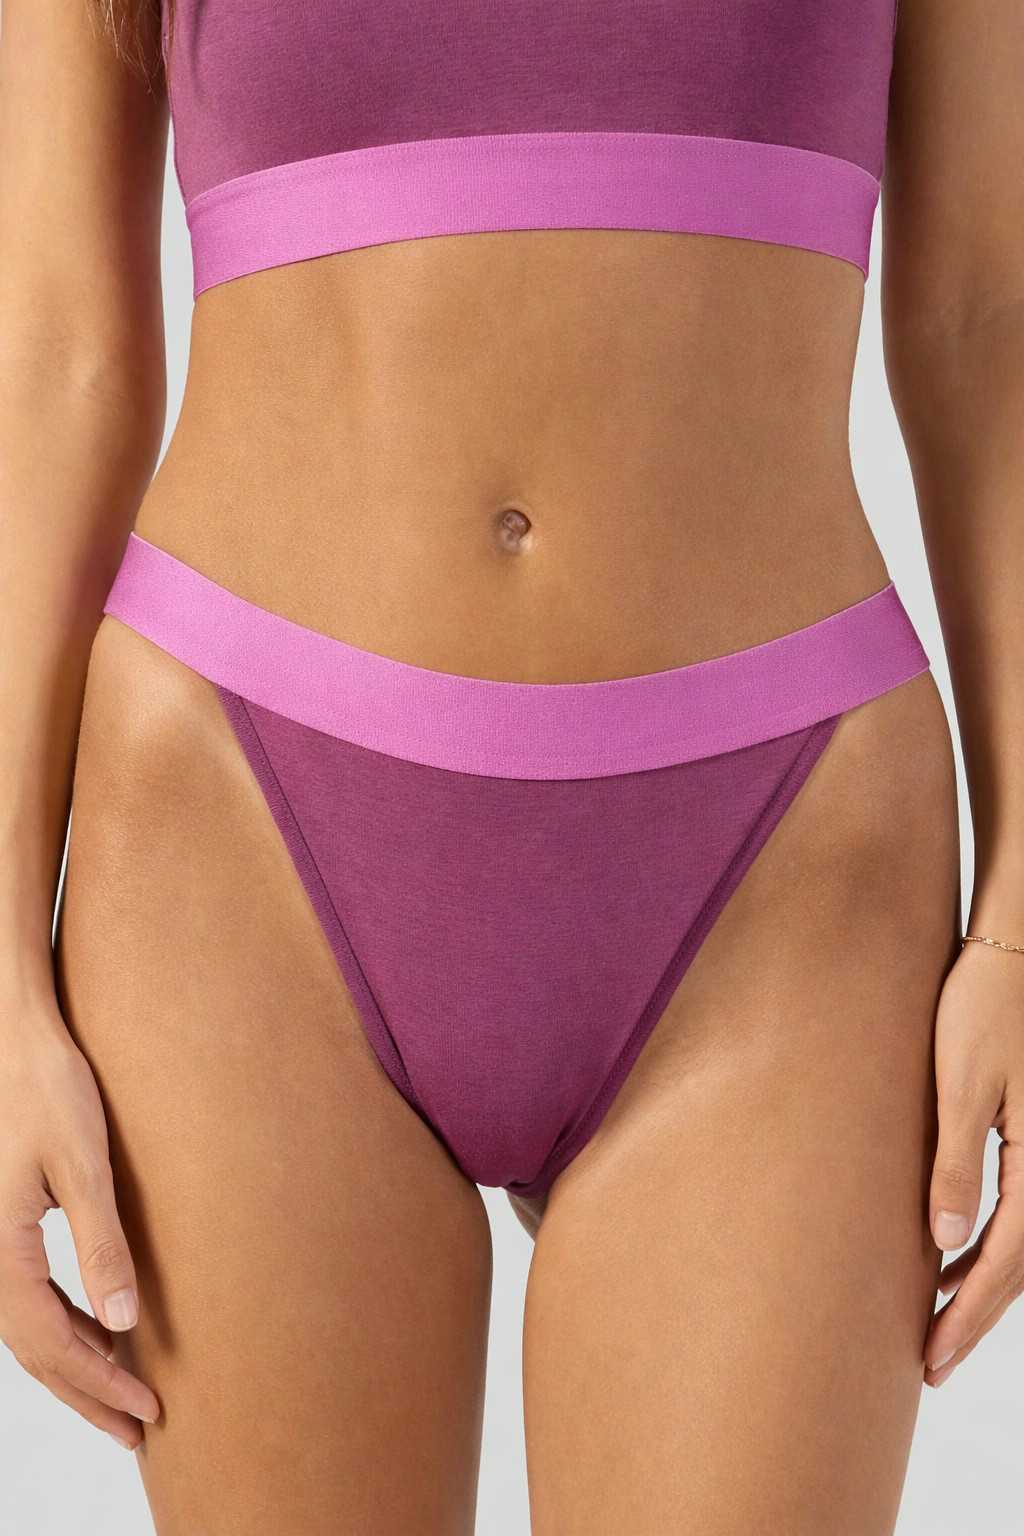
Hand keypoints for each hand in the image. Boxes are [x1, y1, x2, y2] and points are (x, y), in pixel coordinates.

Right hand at [0, 992, 160, 1448]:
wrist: (14, 1037)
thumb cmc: (48, 1088)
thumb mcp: (82, 1163)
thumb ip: (102, 1242)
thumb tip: (122, 1321)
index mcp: (2, 1250)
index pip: (52, 1343)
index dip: (99, 1383)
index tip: (145, 1410)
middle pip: (35, 1350)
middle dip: (87, 1392)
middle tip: (137, 1429)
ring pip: (29, 1328)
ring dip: (76, 1363)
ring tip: (122, 1391)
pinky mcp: (3, 1225)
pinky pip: (28, 1297)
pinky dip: (64, 1325)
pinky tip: (99, 1328)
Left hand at [924, 939, 1023, 1385]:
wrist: (1015, 949)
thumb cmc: (983, 1003)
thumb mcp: (961, 1082)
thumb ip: (956, 1162)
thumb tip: (943, 1242)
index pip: (1007, 1260)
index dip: (968, 1314)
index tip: (932, 1358)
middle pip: (1022, 1264)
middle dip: (974, 1316)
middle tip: (930, 1364)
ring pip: (1023, 1241)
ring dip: (982, 1283)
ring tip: (933, 1320)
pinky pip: (1020, 1209)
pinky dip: (988, 1242)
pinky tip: (949, 1251)